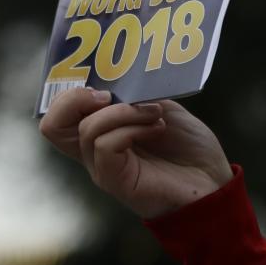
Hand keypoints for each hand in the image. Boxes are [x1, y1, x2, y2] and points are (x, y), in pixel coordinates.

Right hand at [40, 88, 233, 218]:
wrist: (213, 182)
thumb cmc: (188, 147)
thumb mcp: (159, 107)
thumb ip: (133, 96)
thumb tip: (116, 85)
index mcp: (100, 131)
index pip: (60, 113)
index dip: (69, 92)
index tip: (103, 83)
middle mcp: (93, 151)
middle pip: (51, 126)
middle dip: (73, 98)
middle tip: (108, 94)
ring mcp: (102, 167)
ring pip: (87, 129)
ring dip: (124, 112)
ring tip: (155, 113)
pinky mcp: (115, 181)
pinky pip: (106, 146)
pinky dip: (131, 128)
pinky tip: (158, 127)